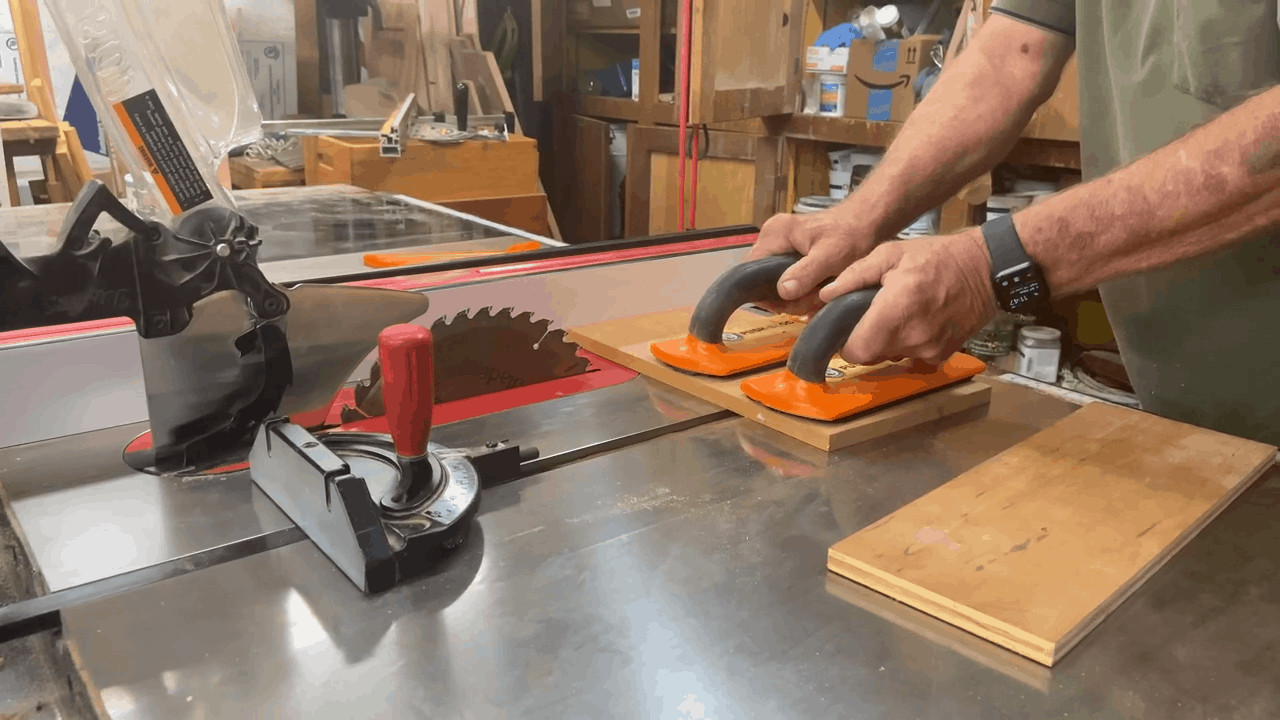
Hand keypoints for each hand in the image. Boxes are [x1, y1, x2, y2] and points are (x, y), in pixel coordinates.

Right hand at [747, 209, 877, 314]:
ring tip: (817, 293)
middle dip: (785, 296)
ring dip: (794, 295)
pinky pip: (785, 276)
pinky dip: (799, 288)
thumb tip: (783, 291)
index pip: (750, 271)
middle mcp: (771, 237)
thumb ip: (805, 273)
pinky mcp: (789, 251)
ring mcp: (779, 243)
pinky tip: (816, 289)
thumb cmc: (850, 234)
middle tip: (810, 300)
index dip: (765, 293)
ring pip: (774, 281)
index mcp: (774, 234)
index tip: (789, 304)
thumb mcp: (831, 256)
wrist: (865, 222)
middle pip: (762, 279)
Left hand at [816, 229, 996, 364]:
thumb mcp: (891, 253)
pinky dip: (909, 344)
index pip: (856, 351)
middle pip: (871, 356)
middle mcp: (913, 337)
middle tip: (870, 316)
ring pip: (891, 357)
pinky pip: (914, 357)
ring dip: (887, 342)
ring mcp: (930, 349)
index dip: (845, 343)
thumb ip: (855, 275)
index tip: (845, 329)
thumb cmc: (937, 257)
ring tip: (897, 315)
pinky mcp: (943, 354)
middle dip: (864, 340)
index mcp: (896, 310)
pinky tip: (917, 321)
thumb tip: (826, 295)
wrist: (986, 269)